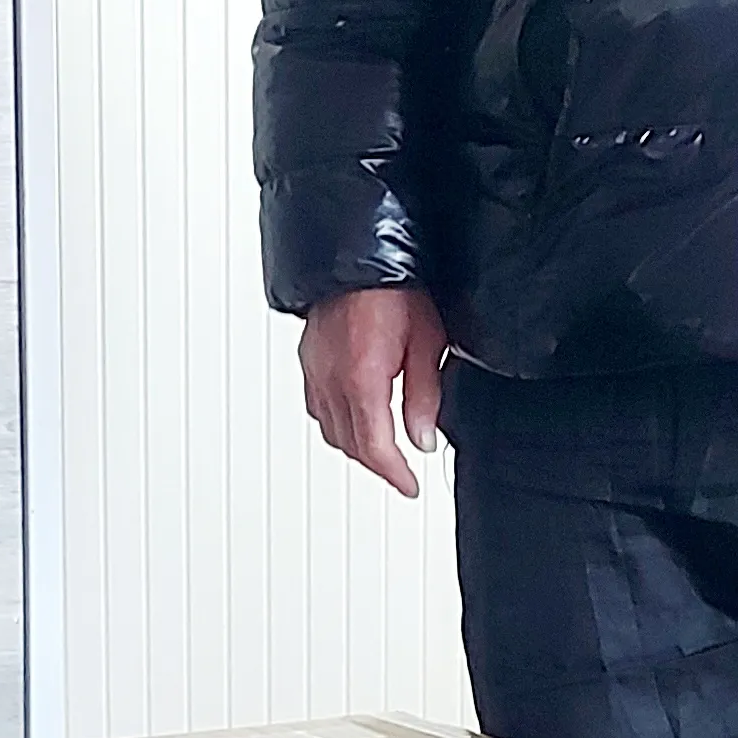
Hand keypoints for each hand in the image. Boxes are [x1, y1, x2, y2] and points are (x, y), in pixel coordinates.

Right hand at [300, 287, 447, 497]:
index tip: (410, 486)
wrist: (358, 250)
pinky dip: (337, 422)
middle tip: (401, 471)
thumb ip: (424, 397)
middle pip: (350, 445)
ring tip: (381, 449)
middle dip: (377, 464)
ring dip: (356, 446)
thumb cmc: (394, 285)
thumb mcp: (427, 342)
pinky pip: (318, 406)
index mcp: (362, 380)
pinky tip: (353, 417)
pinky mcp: (309, 358)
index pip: (375, 448)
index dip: (395, 475)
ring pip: (330, 429)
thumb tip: (424, 438)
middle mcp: (331, 379)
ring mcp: (315, 369)